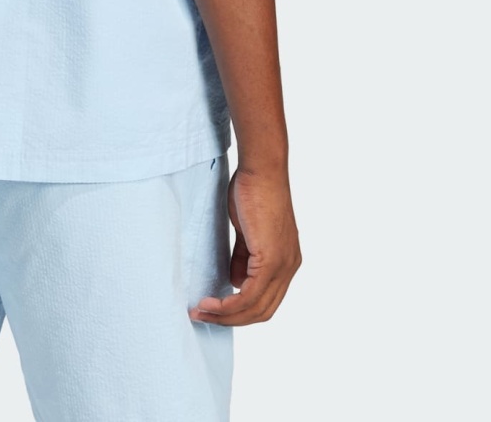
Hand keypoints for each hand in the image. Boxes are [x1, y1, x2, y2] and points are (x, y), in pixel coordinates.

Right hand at [188, 163, 301, 325]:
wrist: (262, 170)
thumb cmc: (253, 191)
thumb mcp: (247, 230)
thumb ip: (243, 256)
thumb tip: (236, 281)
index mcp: (286, 260)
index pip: (266, 300)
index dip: (240, 310)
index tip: (215, 310)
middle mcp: (289, 267)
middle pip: (262, 311)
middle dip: (231, 320)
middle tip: (203, 316)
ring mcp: (283, 265)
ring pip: (256, 308)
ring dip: (226, 316)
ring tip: (201, 312)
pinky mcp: (272, 260)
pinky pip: (250, 296)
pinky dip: (229, 306)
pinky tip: (211, 303)